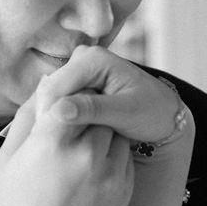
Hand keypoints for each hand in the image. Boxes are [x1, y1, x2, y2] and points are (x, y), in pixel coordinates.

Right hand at [0, 96, 132, 205]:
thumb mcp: (7, 158)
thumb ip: (29, 118)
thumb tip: (46, 86)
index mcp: (51, 143)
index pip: (71, 95)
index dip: (69, 90)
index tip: (65, 93)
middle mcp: (86, 156)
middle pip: (99, 110)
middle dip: (89, 107)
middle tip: (79, 113)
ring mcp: (110, 176)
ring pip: (116, 132)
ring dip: (103, 130)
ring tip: (84, 142)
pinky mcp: (124, 193)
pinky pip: (125, 158)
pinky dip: (112, 155)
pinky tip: (93, 166)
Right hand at [35, 47, 189, 150]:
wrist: (162, 115)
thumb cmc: (151, 113)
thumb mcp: (126, 112)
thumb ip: (95, 110)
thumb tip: (61, 111)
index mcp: (94, 59)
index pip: (56, 85)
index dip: (47, 112)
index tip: (44, 140)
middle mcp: (83, 59)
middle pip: (51, 90)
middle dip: (48, 116)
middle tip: (46, 146)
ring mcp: (79, 71)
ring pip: (52, 98)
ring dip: (51, 119)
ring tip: (55, 145)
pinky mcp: (77, 84)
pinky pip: (58, 102)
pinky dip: (58, 119)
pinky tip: (62, 139)